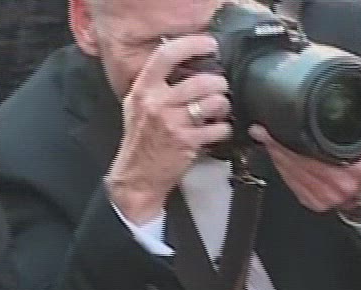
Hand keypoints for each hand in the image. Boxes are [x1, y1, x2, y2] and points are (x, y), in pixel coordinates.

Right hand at [103, 36, 233, 225]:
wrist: (137, 174)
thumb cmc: (141, 139)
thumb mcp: (138, 105)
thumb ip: (156, 85)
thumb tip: (183, 65)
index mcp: (143, 89)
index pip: (166, 56)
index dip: (191, 45)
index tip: (208, 44)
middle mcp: (156, 102)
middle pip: (200, 80)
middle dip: (218, 83)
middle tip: (220, 87)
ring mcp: (172, 123)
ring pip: (213, 102)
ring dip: (223, 104)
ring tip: (220, 109)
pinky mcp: (187, 142)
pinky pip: (219, 127)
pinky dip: (224, 128)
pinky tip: (217, 130)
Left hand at [251, 127, 360, 216]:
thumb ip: (344, 138)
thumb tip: (312, 118)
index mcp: (353, 170)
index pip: (311, 153)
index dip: (286, 141)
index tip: (269, 130)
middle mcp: (338, 185)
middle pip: (296, 162)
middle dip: (275, 146)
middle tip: (261, 132)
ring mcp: (324, 197)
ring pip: (290, 173)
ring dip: (276, 156)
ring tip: (267, 141)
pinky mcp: (313, 202)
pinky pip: (290, 183)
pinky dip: (282, 169)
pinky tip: (279, 159)